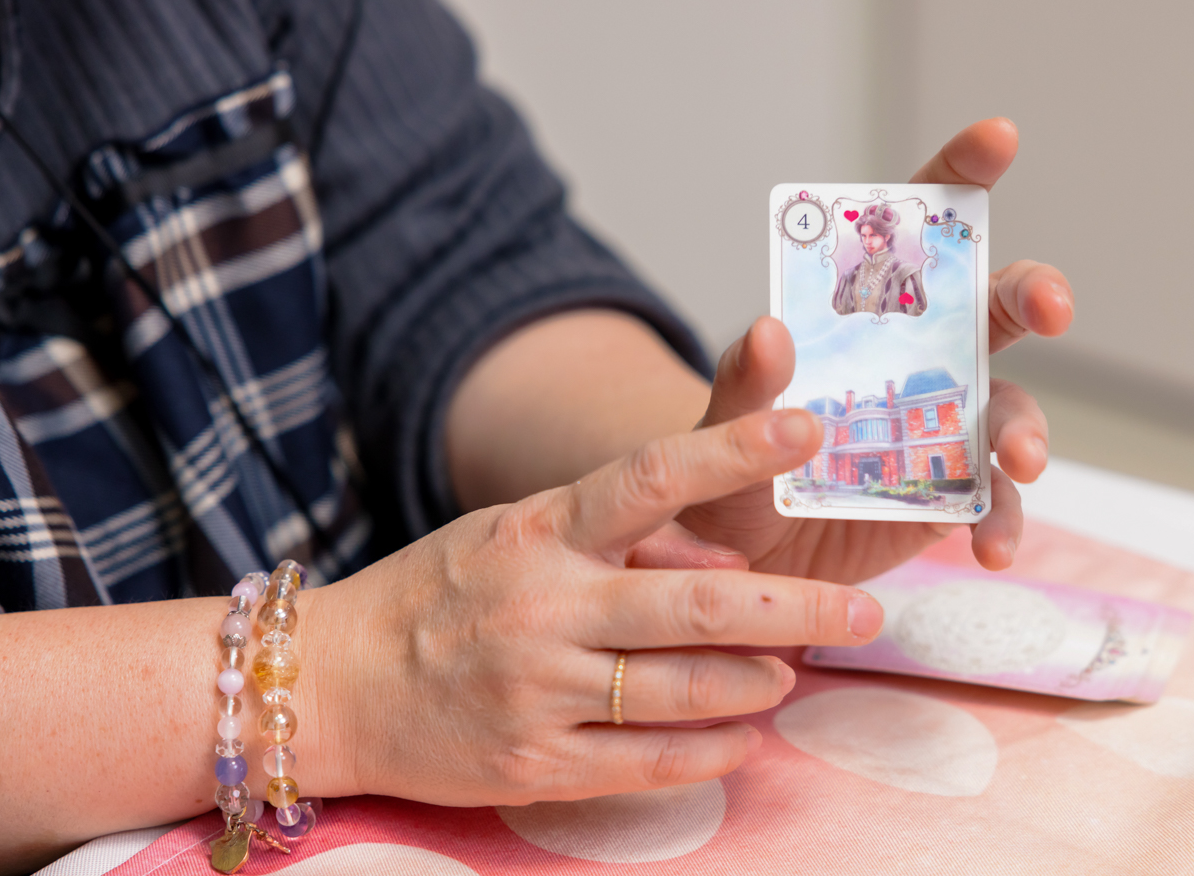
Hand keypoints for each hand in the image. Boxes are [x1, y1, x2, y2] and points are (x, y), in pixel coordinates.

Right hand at [306, 407, 881, 804]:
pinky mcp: (532, 766)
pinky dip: (712, 752)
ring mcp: (537, 690)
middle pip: (698, 606)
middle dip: (798, 608)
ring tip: (795, 668)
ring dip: (758, 681)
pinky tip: (747, 737)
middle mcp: (544, 606)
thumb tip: (730, 565)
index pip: (651, 475)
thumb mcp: (515, 533)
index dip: (736, 450)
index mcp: (541, 531)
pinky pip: (646, 764)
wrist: (327, 683)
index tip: (808, 427)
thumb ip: (620, 540)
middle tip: (865, 608)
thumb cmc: (437, 593)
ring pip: (683, 690)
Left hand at [676, 118, 1072, 582]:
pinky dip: (1005, 523)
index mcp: (864, 316)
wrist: (737, 560)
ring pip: (1012, 410)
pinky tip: (992, 549)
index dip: (959, 176)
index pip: (915, 230)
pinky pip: (999, 505)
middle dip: (1031, 292)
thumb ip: (745, 384)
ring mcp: (945, 426)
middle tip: (1051, 304)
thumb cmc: (728, 472)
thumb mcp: (723, 428)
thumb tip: (769, 330)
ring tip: (1018, 462)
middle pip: (993, 308)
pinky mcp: (954, 496)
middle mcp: (919, 358)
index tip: (997, 137)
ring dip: (1027, 430)